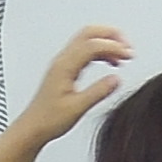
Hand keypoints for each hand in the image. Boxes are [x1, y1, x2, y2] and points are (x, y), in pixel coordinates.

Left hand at [15, 24, 131, 142]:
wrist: (33, 128)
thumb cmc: (48, 120)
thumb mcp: (77, 108)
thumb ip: (98, 92)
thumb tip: (116, 79)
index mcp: (64, 66)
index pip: (92, 45)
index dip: (113, 47)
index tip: (128, 55)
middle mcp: (62, 61)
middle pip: (88, 33)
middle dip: (111, 35)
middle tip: (127, 46)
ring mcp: (63, 63)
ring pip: (87, 40)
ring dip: (107, 43)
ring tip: (123, 55)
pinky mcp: (65, 70)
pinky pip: (85, 52)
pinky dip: (100, 52)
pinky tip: (110, 62)